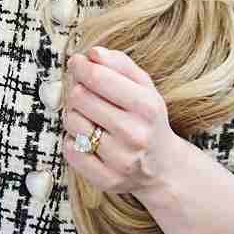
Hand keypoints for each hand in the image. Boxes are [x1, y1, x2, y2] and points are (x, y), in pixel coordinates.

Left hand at [61, 48, 184, 201]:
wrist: (163, 167)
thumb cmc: (148, 119)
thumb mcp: (144, 87)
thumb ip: (119, 64)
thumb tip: (92, 54)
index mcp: (146, 106)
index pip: (98, 77)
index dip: (81, 66)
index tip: (76, 62)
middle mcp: (135, 134)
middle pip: (80, 98)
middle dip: (77, 90)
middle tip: (83, 92)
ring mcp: (120, 160)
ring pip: (72, 123)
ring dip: (74, 115)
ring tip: (89, 117)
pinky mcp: (107, 179)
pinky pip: (70, 150)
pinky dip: (73, 141)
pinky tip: (87, 139)